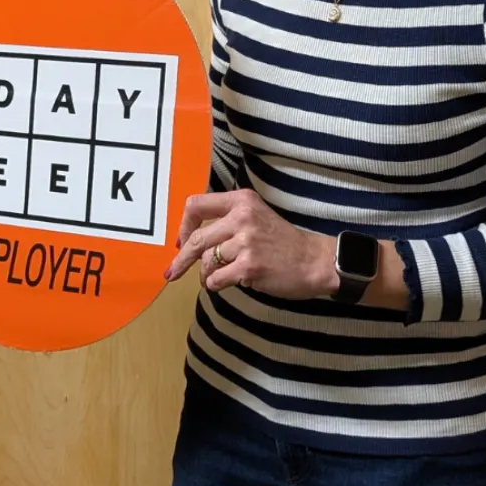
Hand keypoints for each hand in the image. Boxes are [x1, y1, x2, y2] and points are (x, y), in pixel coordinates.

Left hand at [164, 189, 339, 299]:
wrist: (313, 261)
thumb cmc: (282, 242)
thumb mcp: (256, 216)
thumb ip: (228, 220)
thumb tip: (190, 239)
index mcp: (242, 201)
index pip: (196, 205)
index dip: (184, 226)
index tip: (181, 241)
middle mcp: (242, 217)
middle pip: (196, 238)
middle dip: (181, 259)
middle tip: (172, 272)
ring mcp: (246, 241)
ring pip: (206, 261)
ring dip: (207, 274)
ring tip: (220, 277)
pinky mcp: (249, 265)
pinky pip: (216, 279)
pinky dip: (217, 284)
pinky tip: (230, 282)